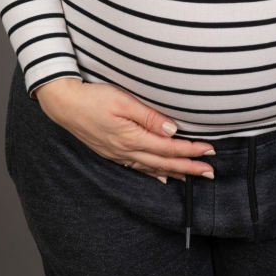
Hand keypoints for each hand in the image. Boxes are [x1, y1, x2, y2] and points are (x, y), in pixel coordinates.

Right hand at [34, 78, 215, 183]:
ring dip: (175, 172)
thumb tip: (173, 129)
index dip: (191, 150)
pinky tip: (161, 177)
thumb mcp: (122, 100)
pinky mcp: (112, 152)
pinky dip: (153, 173)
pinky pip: (138, 168)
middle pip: (164, 162)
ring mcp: (118, 154)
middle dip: (189, 167)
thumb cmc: (93, 97)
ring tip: (192, 177)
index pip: (169, 147)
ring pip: (153, 168)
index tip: (209, 152)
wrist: (64, 104)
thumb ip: (149, 116)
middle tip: (210, 171)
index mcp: (132, 137)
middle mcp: (127, 151)